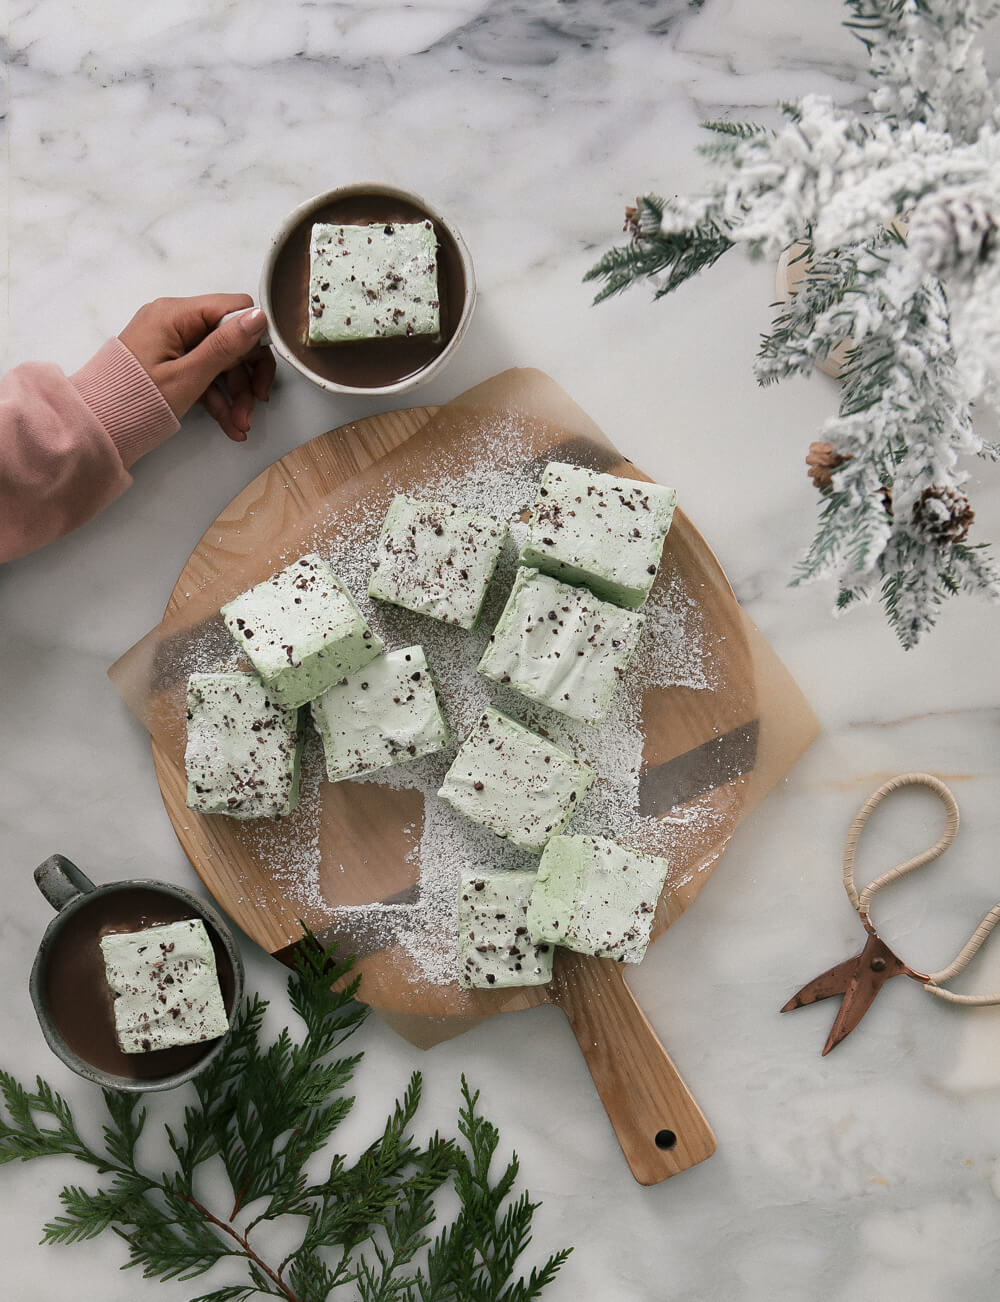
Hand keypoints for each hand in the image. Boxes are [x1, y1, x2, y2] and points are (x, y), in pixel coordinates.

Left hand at [118, 294, 275, 441]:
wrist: (98, 428)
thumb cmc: (136, 401)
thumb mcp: (189, 376)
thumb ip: (226, 346)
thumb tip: (259, 315)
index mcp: (175, 314)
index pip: (233, 308)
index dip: (253, 338)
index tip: (261, 372)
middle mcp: (174, 321)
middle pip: (230, 339)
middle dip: (246, 376)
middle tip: (255, 406)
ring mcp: (171, 342)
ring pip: (220, 361)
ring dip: (236, 394)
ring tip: (240, 426)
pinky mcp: (169, 362)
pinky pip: (204, 374)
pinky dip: (218, 398)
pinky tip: (229, 425)